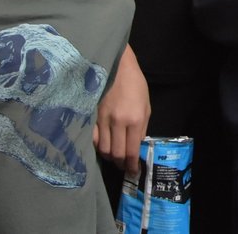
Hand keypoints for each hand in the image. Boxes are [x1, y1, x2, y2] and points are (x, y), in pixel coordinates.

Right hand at [94, 46, 150, 175]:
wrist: (116, 67)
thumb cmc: (135, 85)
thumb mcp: (146, 106)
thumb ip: (141, 128)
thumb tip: (137, 147)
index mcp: (134, 119)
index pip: (131, 151)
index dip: (131, 165)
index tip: (133, 172)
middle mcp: (118, 122)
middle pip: (116, 154)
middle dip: (121, 164)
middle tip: (124, 166)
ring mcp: (102, 120)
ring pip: (102, 149)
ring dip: (109, 157)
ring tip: (114, 157)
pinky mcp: (92, 116)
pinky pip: (92, 139)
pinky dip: (97, 147)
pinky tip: (102, 146)